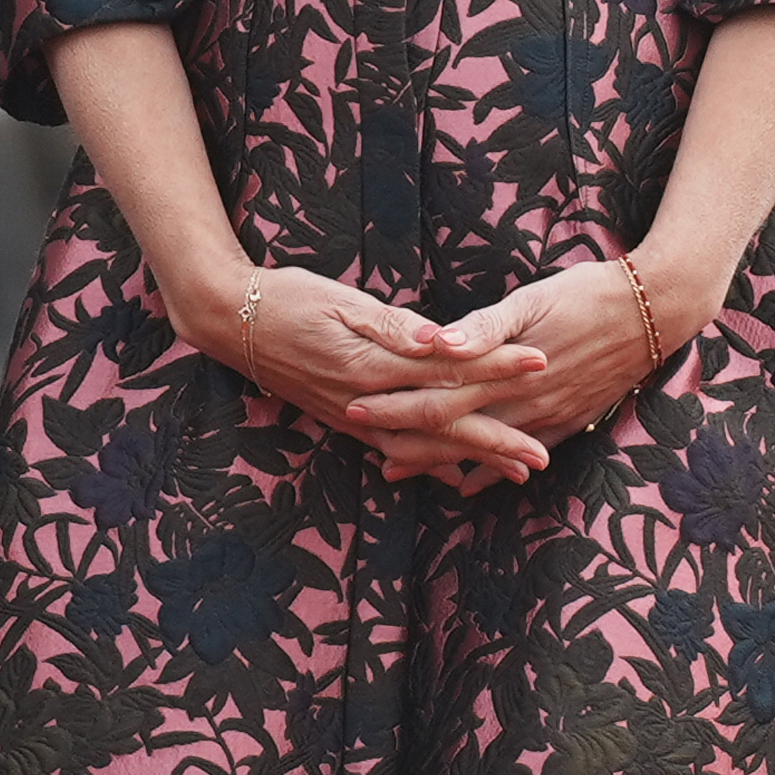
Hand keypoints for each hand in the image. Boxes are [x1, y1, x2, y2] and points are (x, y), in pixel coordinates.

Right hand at [190, 263, 551, 483]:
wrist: (231, 321)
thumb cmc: (289, 298)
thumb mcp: (341, 300)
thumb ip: (392, 325)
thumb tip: (442, 339)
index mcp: (374, 363)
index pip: (449, 369)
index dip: (497, 367)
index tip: (540, 363)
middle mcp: (368, 399)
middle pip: (444, 422)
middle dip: (496, 439)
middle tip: (542, 456)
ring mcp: (354, 416)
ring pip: (423, 446)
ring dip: (470, 461)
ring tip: (514, 474)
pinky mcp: (344, 420)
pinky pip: (393, 449)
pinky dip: (426, 464)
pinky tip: (453, 475)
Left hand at [352, 257, 669, 492]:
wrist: (654, 312)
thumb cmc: (588, 293)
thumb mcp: (532, 299)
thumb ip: (482, 327)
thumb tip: (436, 345)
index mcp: (505, 371)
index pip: (436, 398)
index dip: (394, 407)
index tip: (354, 408)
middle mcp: (523, 403)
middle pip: (451, 431)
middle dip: (405, 440)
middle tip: (366, 448)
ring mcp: (547, 418)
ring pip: (481, 450)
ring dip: (438, 462)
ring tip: (398, 469)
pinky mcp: (568, 422)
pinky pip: (522, 456)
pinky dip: (490, 472)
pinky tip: (468, 484)